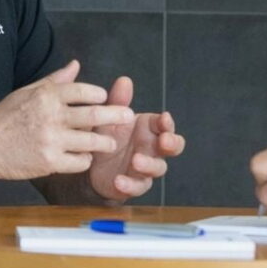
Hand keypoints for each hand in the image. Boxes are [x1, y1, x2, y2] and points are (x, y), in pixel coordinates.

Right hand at [0, 60, 133, 180]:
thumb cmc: (5, 117)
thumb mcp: (28, 91)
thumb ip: (55, 80)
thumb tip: (76, 65)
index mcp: (46, 96)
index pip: (84, 91)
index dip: (99, 94)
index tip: (104, 98)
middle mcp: (51, 116)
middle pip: (94, 115)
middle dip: (115, 116)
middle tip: (128, 116)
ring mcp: (51, 141)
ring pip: (91, 142)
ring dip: (105, 142)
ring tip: (110, 143)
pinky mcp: (49, 163)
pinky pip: (79, 162)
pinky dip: (85, 160)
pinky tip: (84, 157)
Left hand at [88, 76, 185, 202]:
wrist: (92, 163)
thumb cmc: (108, 135)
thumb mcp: (109, 118)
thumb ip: (118, 101)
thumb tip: (124, 80)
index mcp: (149, 129)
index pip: (165, 124)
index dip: (167, 122)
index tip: (164, 118)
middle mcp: (152, 147)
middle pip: (174, 146)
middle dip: (172, 143)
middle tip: (164, 140)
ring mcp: (146, 167)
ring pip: (159, 167)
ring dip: (150, 164)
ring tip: (136, 160)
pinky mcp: (135, 184)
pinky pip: (138, 186)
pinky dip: (130, 185)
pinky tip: (119, 180)